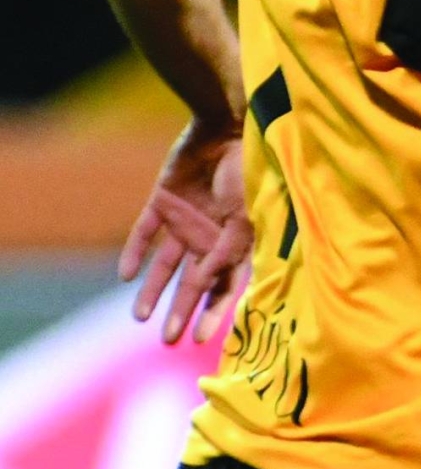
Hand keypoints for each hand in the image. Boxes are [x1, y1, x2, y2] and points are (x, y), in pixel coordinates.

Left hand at [119, 119, 252, 343]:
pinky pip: (145, 232)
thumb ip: (225, 252)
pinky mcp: (163, 202)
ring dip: (153, 290)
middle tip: (167, 340)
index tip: (198, 340)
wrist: (226, 127)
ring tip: (140, 317)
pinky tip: (126, 275)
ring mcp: (184, 220)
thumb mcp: (242, 218)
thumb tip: (204, 288)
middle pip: (191, 282)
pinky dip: (134, 252)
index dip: (213, 313)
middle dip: (180, 310)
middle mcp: (208, 236)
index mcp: (234, 241)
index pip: (223, 286)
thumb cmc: (246, 173)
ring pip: (165, 264)